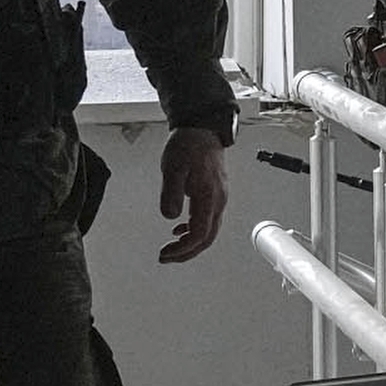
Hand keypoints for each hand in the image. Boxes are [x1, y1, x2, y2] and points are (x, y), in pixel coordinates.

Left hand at [155, 128, 230, 264]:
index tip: (167, 253)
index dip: (183, 249)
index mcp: (209, 197)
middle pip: (207, 238)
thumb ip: (171, 194)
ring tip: (172, 247)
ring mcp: (218, 198)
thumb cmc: (189, 145)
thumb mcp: (173, 168)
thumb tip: (170, 216)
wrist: (202, 129)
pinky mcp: (214, 193)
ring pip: (209, 231)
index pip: (199, 234)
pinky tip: (180, 229)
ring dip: (190, 243)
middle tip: (167, 257)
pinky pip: (208, 219)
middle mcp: (218, 201)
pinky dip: (194, 230)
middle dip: (187, 253)